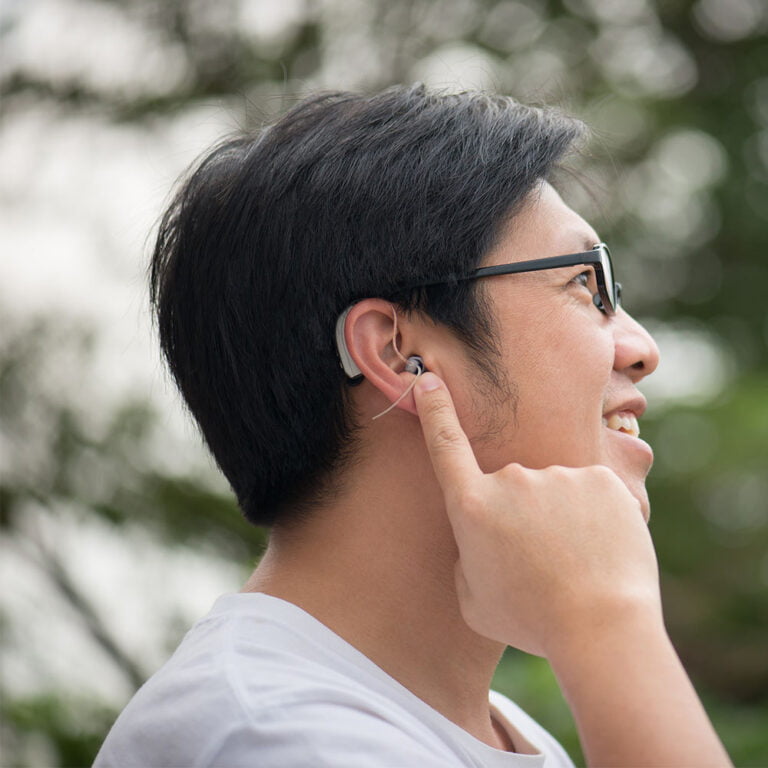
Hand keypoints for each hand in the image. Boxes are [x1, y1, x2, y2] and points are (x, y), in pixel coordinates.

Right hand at [413, 372, 661, 656]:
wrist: (602, 627)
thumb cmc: (532, 621)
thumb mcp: (473, 599)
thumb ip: (468, 556)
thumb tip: (481, 535)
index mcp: (473, 506)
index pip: (445, 444)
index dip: (434, 410)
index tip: (427, 378)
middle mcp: (511, 479)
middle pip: (511, 488)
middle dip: (522, 517)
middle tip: (541, 564)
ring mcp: (557, 475)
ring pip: (553, 491)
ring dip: (560, 518)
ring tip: (575, 564)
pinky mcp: (599, 477)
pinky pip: (589, 491)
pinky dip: (594, 516)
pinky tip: (600, 549)